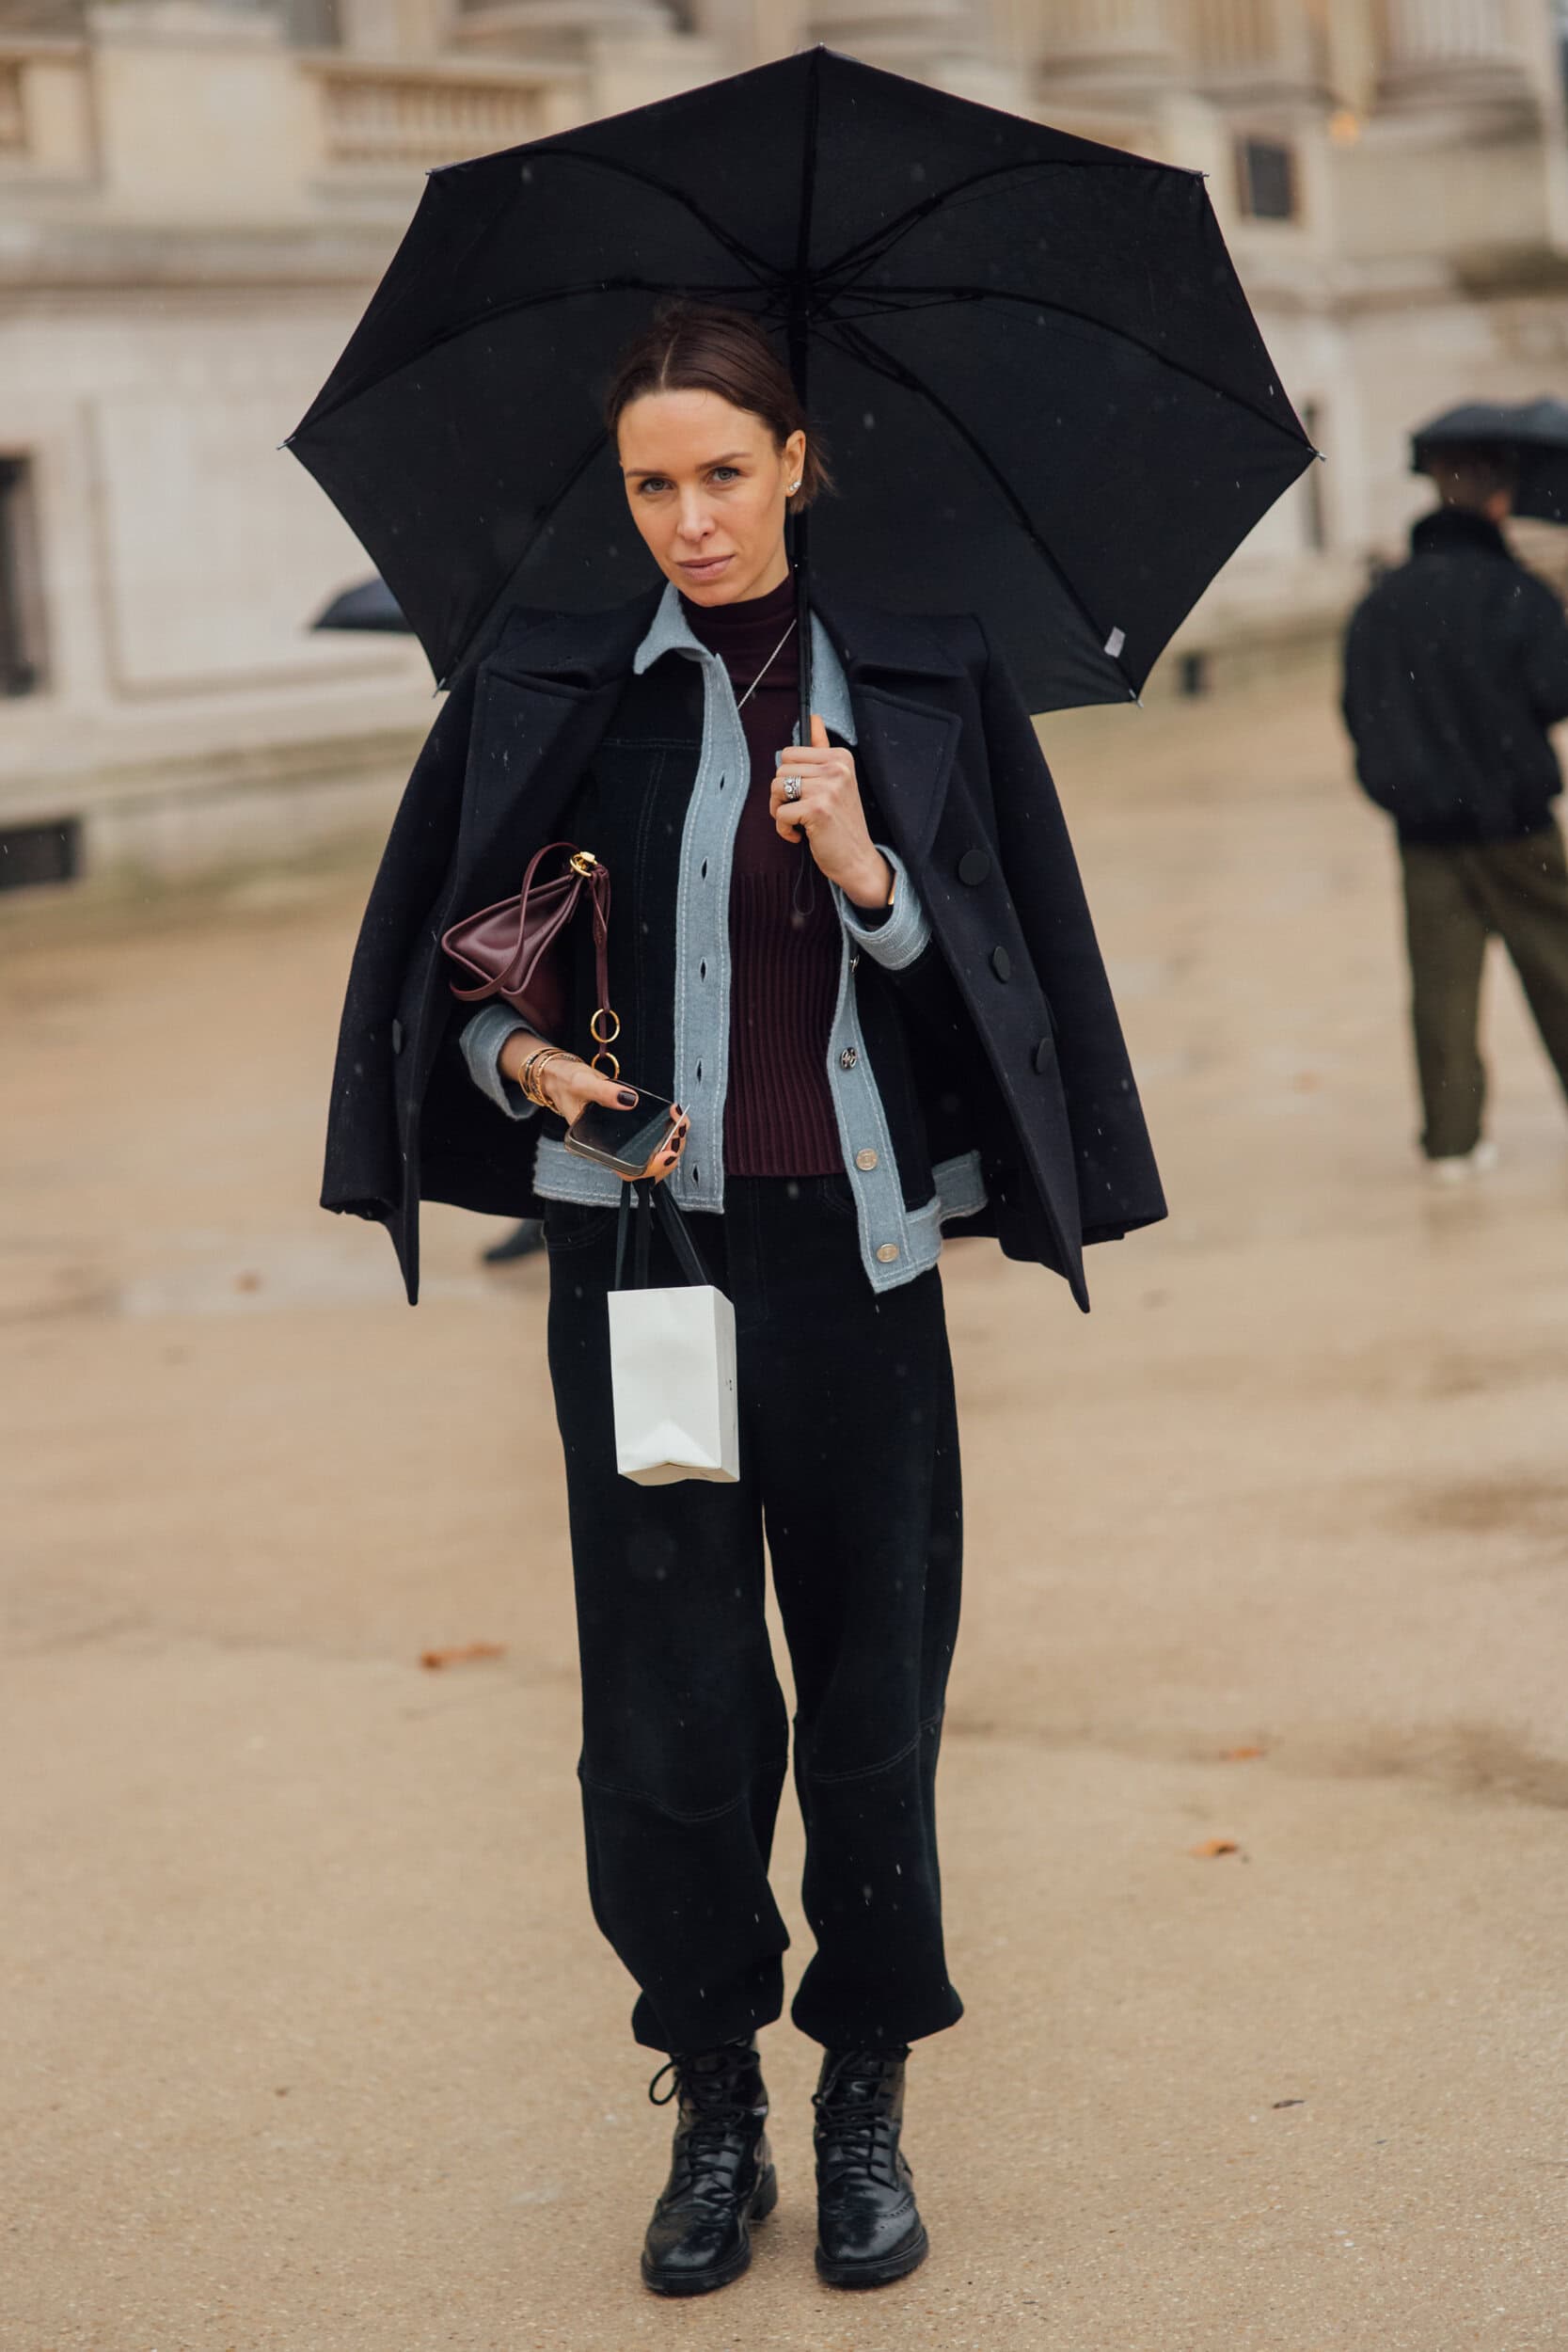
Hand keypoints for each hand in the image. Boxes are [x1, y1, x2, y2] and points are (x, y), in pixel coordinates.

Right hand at [498, 1032, 689, 1182]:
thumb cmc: (567, 1084)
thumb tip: (630, 1100)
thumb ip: (604, 1092)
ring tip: (680, 1119)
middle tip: (680, 1127)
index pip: (629, 1171)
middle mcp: (613, 1149)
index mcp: (597, 1147)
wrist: (560, 1078)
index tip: (668, 1152)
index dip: (652, 1167)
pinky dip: (670, 1130)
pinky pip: (655, 1139)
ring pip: (656, 1154)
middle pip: (649, 1166)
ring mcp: (624, 1141)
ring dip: (674, 1141)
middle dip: (671, 1150)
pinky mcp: (631, 1130)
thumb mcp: (582, 1083)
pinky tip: (674, 1116)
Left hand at [770, 714, 892, 908]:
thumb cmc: (841, 823)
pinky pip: (780, 813)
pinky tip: (802, 836)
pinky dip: (784, 829)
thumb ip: (821, 750)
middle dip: (781, 794)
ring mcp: (828, 788)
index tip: (805, 794)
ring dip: (780, 811)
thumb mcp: (836, 781)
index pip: (789, 753)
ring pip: (776, 788)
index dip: (789, 777)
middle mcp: (836, 768)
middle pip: (779, 769)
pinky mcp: (818, 809)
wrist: (857, 859)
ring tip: (800, 822)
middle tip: (800, 811)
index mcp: (841, 757)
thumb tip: (814, 717)